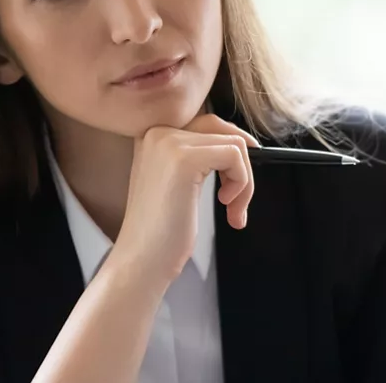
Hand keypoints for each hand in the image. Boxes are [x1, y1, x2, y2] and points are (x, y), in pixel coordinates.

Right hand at [110, 114, 257, 285]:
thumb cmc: (162, 231)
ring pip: (234, 144)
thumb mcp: (178, 182)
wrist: (142, 260)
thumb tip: (244, 142)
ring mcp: (169, 142)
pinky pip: (235, 156)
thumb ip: (198, 157)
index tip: (239, 178)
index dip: (231, 149)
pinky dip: (243, 183)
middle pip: (223, 130)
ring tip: (232, 209)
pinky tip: (226, 205)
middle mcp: (158, 132)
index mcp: (154, 136)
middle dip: (241, 164)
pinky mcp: (185, 159)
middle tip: (238, 198)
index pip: (208, 124)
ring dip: (244, 181)